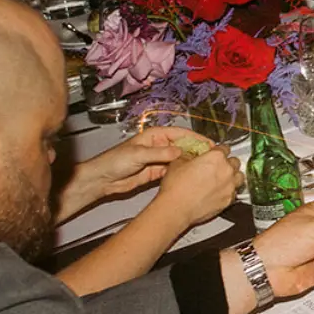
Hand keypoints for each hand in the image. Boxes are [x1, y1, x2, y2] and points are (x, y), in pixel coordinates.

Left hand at [55, 127, 198, 218]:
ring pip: (180, 159)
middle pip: (183, 146)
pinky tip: (191, 176)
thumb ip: (159, 153)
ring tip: (204, 168)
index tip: (209, 145)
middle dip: (196, 151)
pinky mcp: (156, 172)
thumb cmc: (114, 161)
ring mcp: (158, 159)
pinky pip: (173, 170)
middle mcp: (159, 145)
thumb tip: (180, 151)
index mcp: (155, 135)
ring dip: (190, 163)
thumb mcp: (138, 154)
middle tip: (211, 158)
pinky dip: (182, 172)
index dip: (196, 138)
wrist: (101, 179)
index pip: (180, 133)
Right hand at [155, 146, 243, 225]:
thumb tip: (191, 155)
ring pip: (239, 177)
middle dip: (227, 163)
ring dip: (232, 177)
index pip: (224, 148)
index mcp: (216, 157)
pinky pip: (234, 193)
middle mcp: (227, 170)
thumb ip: (189, 156)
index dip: (218, 151)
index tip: (215, 153)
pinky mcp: (229, 200)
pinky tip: (219, 193)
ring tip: (223, 179)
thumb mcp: (178, 162)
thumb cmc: (176, 187)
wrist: (176, 208)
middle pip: (234, 162)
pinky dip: (228, 191)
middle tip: (217, 167)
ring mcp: (230, 186)